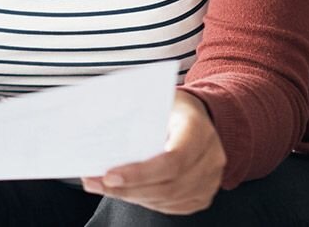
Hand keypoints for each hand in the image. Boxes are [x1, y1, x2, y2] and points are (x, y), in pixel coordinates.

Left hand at [80, 89, 225, 215]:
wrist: (197, 116)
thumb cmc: (172, 108)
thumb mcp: (155, 103)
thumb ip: (135, 120)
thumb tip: (100, 136)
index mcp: (198, 129)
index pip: (172, 160)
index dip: (140, 173)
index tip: (110, 175)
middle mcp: (210, 156)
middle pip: (169, 186)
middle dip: (128, 189)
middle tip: (98, 183)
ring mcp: (210, 178)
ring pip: (168, 200)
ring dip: (132, 196)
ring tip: (105, 187)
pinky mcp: (203, 194)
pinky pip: (172, 207)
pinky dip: (146, 201)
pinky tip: (127, 192)